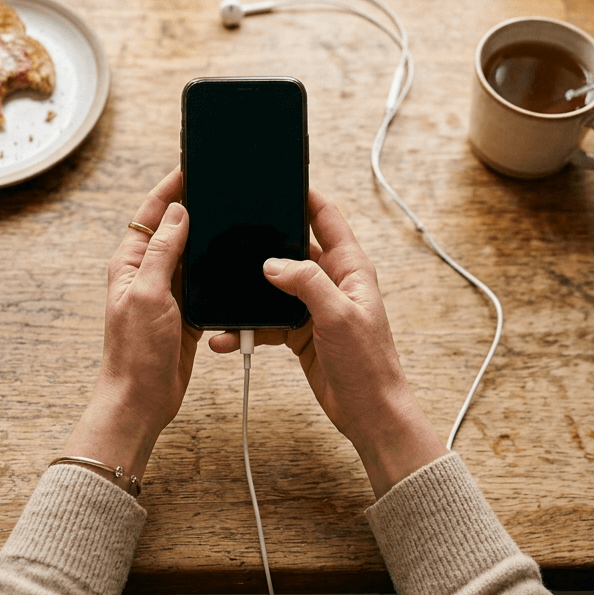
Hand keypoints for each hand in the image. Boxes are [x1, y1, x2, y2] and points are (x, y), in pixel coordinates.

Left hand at [63, 168, 199, 489]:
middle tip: (218, 185)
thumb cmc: (135, 352)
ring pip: (191, 253)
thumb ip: (163, 251)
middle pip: (172, 228)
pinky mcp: (185, 311)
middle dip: (193, 206)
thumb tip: (178, 212)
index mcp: (130, 262)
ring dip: (206, 238)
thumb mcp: (148, 293)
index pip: (150, 213)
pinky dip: (215, 269)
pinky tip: (232, 260)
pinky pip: (203, 281)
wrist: (142, 399)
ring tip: (230, 216)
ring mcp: (167, 291)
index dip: (169, 188)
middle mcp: (147, 272)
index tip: (190, 167)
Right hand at [209, 187, 444, 496]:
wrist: (369, 413)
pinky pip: (267, 321)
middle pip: (293, 251)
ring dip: (250, 295)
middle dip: (264, 246)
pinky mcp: (300, 333)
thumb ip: (307, 283)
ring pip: (274, 289)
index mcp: (350, 269)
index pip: (327, 219)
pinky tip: (228, 336)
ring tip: (224, 298)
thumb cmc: (369, 364)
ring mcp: (314, 308)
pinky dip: (248, 327)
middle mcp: (332, 283)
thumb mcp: (338, 316)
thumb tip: (272, 263)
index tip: (280, 181)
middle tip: (233, 237)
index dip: (306, 197)